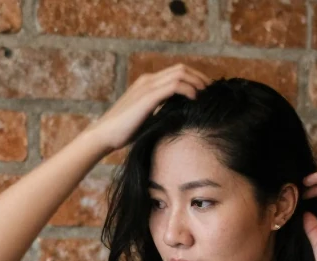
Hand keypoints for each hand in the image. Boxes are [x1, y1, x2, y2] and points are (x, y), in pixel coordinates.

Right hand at [82, 64, 210, 152]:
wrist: (104, 135)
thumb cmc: (123, 132)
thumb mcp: (146, 118)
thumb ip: (160, 112)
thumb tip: (179, 117)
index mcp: (147, 84)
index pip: (176, 72)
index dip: (194, 78)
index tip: (206, 91)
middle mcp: (148, 80)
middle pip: (181, 69)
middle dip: (200, 77)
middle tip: (212, 91)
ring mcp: (147, 86)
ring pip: (180, 73)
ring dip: (197, 81)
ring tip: (207, 94)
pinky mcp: (148, 96)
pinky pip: (175, 85)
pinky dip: (189, 89)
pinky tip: (196, 99)